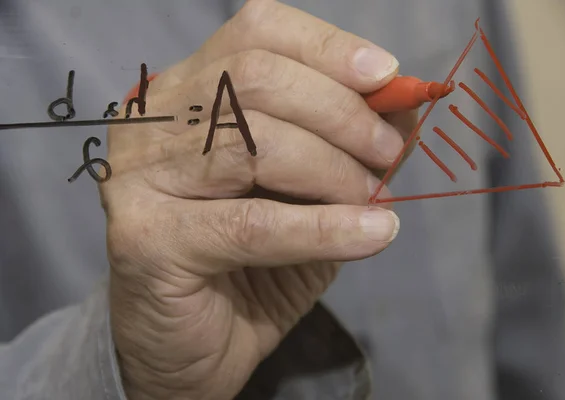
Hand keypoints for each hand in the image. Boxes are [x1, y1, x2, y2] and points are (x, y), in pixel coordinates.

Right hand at [102, 1, 416, 398]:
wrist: (193, 346)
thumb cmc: (249, 264)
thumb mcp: (308, 191)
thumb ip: (345, 144)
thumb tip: (402, 104)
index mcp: (186, 94)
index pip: (254, 34)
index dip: (326, 47)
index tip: (386, 76)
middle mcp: (153, 123)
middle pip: (256, 79)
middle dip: (342, 113)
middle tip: (389, 153)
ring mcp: (139, 177)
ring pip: (254, 145)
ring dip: (334, 169)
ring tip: (373, 199)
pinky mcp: (144, 238)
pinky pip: (252, 223)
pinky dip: (323, 227)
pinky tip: (371, 234)